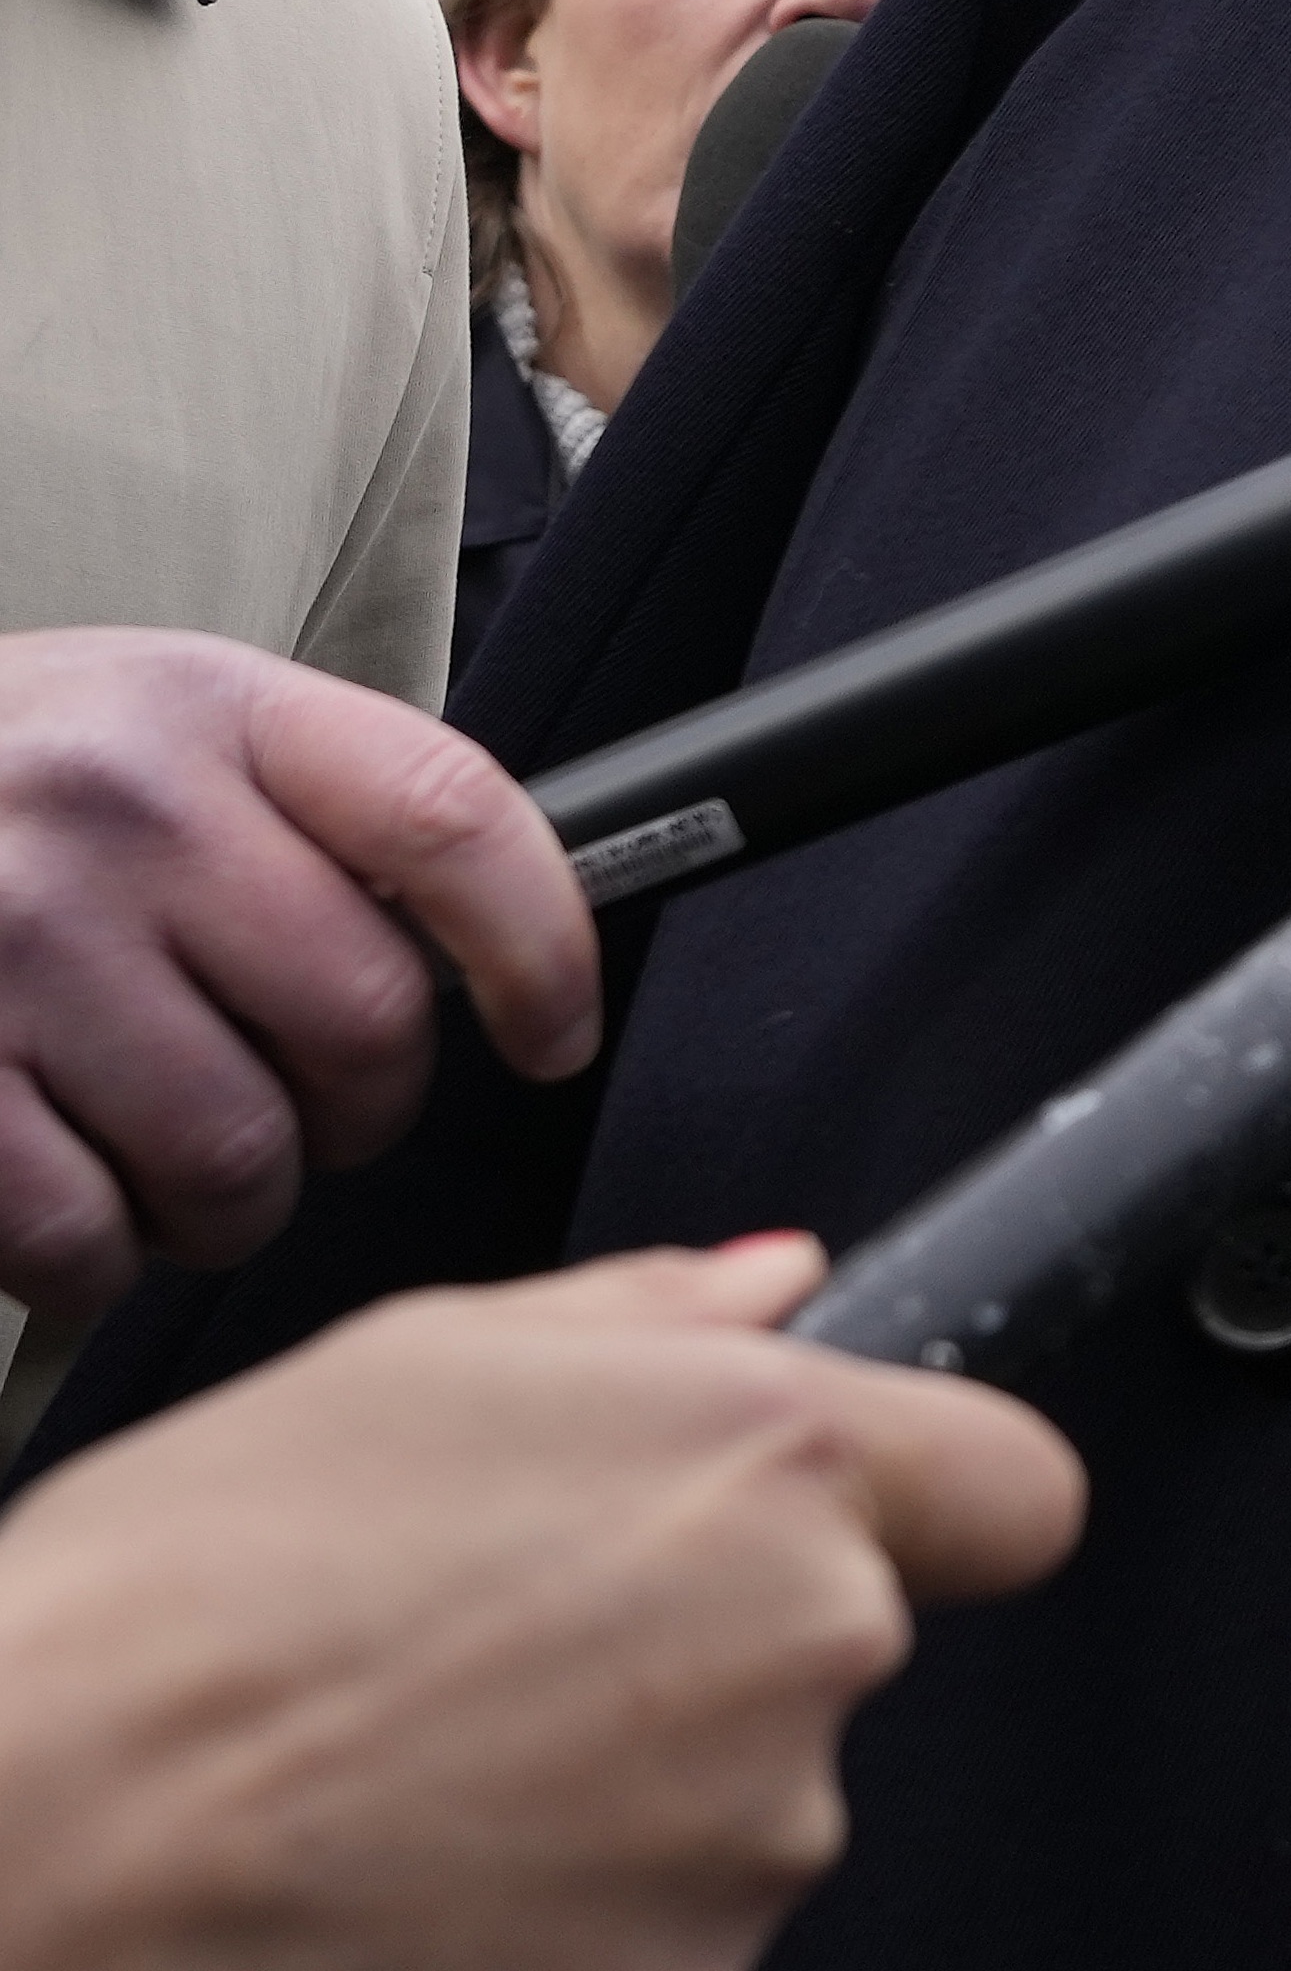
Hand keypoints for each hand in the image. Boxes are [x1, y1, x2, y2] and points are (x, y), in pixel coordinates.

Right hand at [0, 629, 603, 1317]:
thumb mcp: (151, 729)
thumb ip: (302, 814)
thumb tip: (479, 954)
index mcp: (209, 709)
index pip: (453, 819)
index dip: (543, 948)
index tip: (555, 1034)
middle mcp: (114, 811)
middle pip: (364, 1024)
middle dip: (362, 1112)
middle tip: (307, 1115)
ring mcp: (9, 945)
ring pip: (236, 1157)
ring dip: (232, 1205)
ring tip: (178, 1165)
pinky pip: (81, 1236)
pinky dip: (97, 1260)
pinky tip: (72, 1206)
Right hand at [0, 1235, 1080, 1970]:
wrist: (56, 1841)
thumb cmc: (196, 1598)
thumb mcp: (414, 1364)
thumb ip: (646, 1317)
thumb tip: (776, 1285)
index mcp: (772, 1461)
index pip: (1014, 1486)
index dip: (937, 1505)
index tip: (855, 1525)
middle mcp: (806, 1645)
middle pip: (833, 1655)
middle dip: (704, 1657)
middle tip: (499, 1660)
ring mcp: (750, 1844)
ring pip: (736, 1812)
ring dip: (623, 1804)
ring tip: (419, 1774)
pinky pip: (655, 1958)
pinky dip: (559, 1942)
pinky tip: (412, 1890)